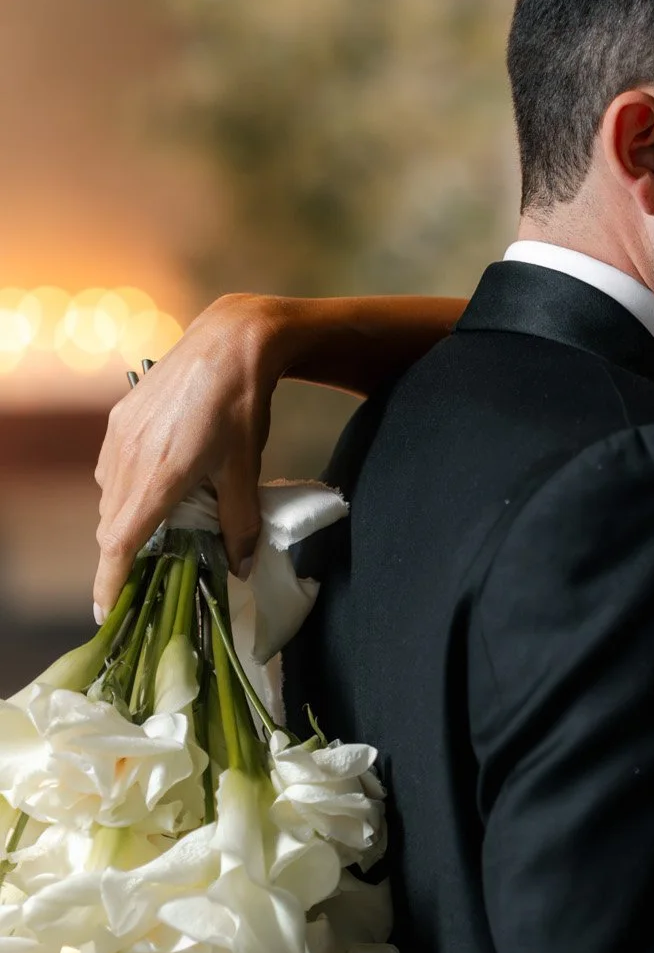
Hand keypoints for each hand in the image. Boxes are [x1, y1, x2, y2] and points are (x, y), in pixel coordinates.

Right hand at [94, 295, 281, 618]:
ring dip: (125, 521)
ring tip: (156, 534)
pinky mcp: (120, 417)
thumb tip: (240, 565)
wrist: (229, 340)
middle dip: (121, 556)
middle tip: (142, 580)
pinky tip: (153, 489)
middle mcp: (130, 458)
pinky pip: (112, 468)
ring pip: (110, 496)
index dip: (109, 581)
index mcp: (160, 476)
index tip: (106, 612)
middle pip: (112, 524)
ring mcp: (120, 435)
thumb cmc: (243, 404)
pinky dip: (125, 490)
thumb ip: (241, 521)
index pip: (120, 542)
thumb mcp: (247, 468)